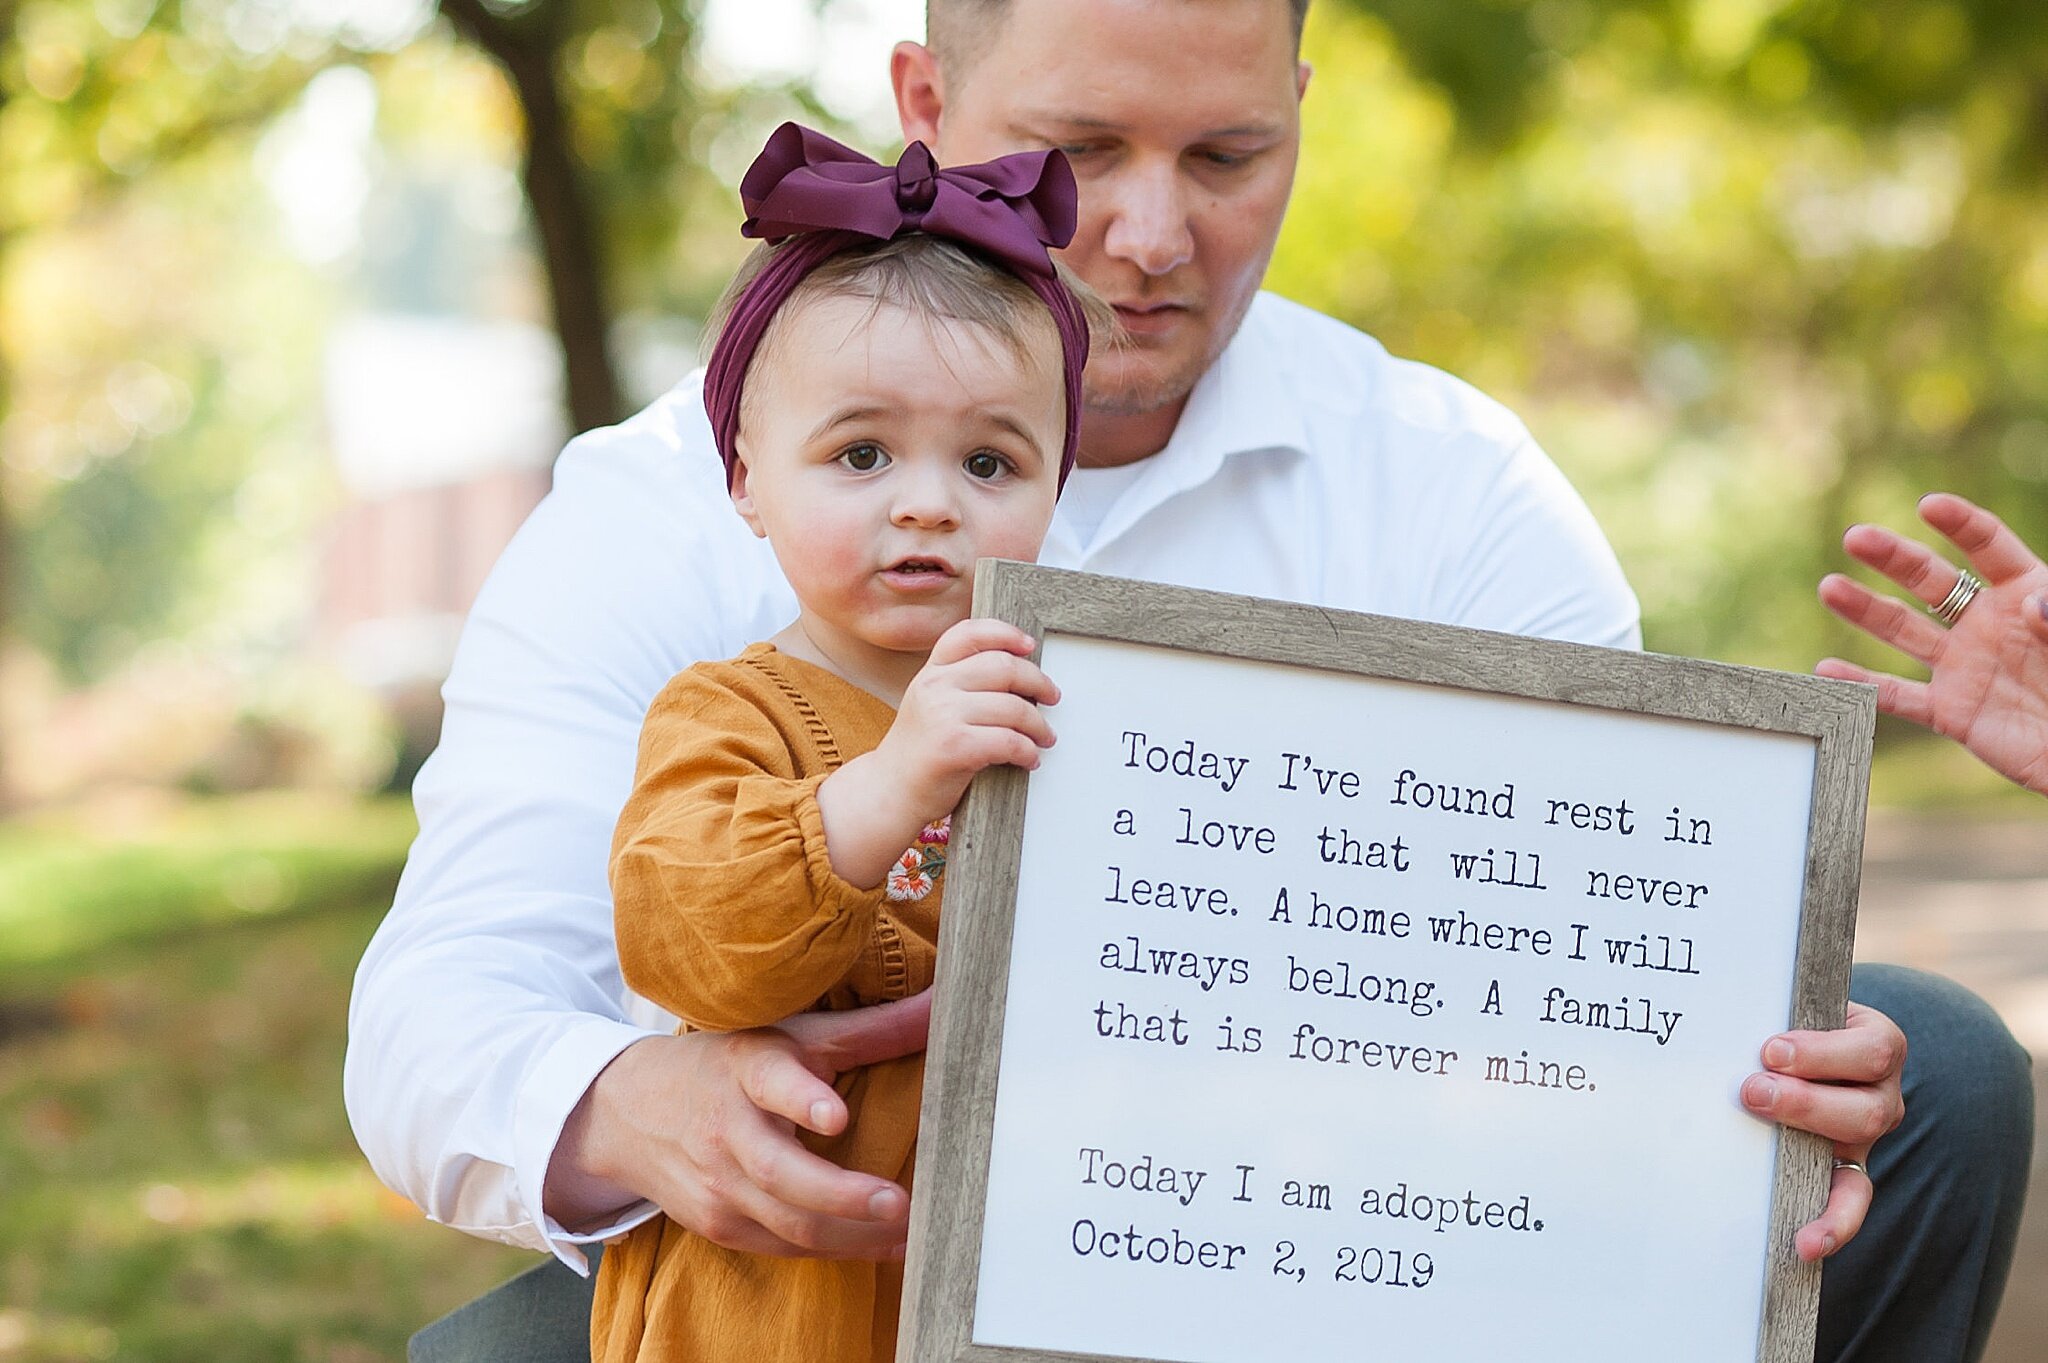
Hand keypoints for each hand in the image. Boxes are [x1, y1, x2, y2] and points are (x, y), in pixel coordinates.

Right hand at [544, 991, 932, 1256]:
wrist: (631, 1110)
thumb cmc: (733, 1063)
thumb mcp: (795, 1036)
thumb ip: (873, 1029)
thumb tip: (945, 1006)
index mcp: (747, 1069)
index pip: (770, 1082)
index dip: (800, 1098)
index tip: (834, 1115)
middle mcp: (726, 1129)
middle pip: (779, 1172)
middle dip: (840, 1195)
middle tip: (898, 1204)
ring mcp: (717, 1184)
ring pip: (786, 1223)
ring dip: (850, 1236)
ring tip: (908, 1233)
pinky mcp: (718, 1224)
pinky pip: (781, 1247)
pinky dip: (833, 1251)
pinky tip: (879, 1246)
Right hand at [881, 617, 1060, 813]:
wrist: (891, 790)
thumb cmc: (921, 749)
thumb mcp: (932, 702)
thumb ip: (962, 681)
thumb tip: (1020, 671)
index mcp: (931, 671)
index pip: (970, 633)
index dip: (1005, 633)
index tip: (1029, 646)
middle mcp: (935, 686)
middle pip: (1004, 666)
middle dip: (1038, 682)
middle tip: (1052, 697)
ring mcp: (943, 715)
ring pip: (1013, 707)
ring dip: (1039, 725)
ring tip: (1045, 737)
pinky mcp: (954, 746)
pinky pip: (1009, 741)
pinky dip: (1028, 751)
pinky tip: (1029, 758)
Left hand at [1738, 1003, 1905, 1260]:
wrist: (1796, 1041)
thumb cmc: (1788, 1020)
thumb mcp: (1790, 1006)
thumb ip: (1770, 1011)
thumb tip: (1717, 1022)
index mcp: (1876, 1043)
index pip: (1870, 1050)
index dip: (1821, 1054)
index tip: (1770, 1051)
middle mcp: (1881, 1091)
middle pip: (1867, 1107)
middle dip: (1806, 1101)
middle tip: (1751, 1091)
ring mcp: (1866, 1134)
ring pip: (1860, 1143)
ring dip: (1808, 1138)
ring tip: (1758, 1130)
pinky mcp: (1847, 1166)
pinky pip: (1851, 1200)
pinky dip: (1833, 1224)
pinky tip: (1805, 1243)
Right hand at [1817, 492, 2047, 794]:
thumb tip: (2028, 604)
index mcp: (2025, 595)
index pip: (1988, 548)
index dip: (1960, 524)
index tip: (1931, 507)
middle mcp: (1986, 625)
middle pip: (1931, 581)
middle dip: (1893, 556)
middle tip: (1856, 538)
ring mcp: (1964, 668)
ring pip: (1904, 630)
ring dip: (1865, 609)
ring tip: (1831, 588)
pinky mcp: (1951, 712)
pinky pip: (1898, 697)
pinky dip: (1860, 686)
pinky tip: (1827, 671)